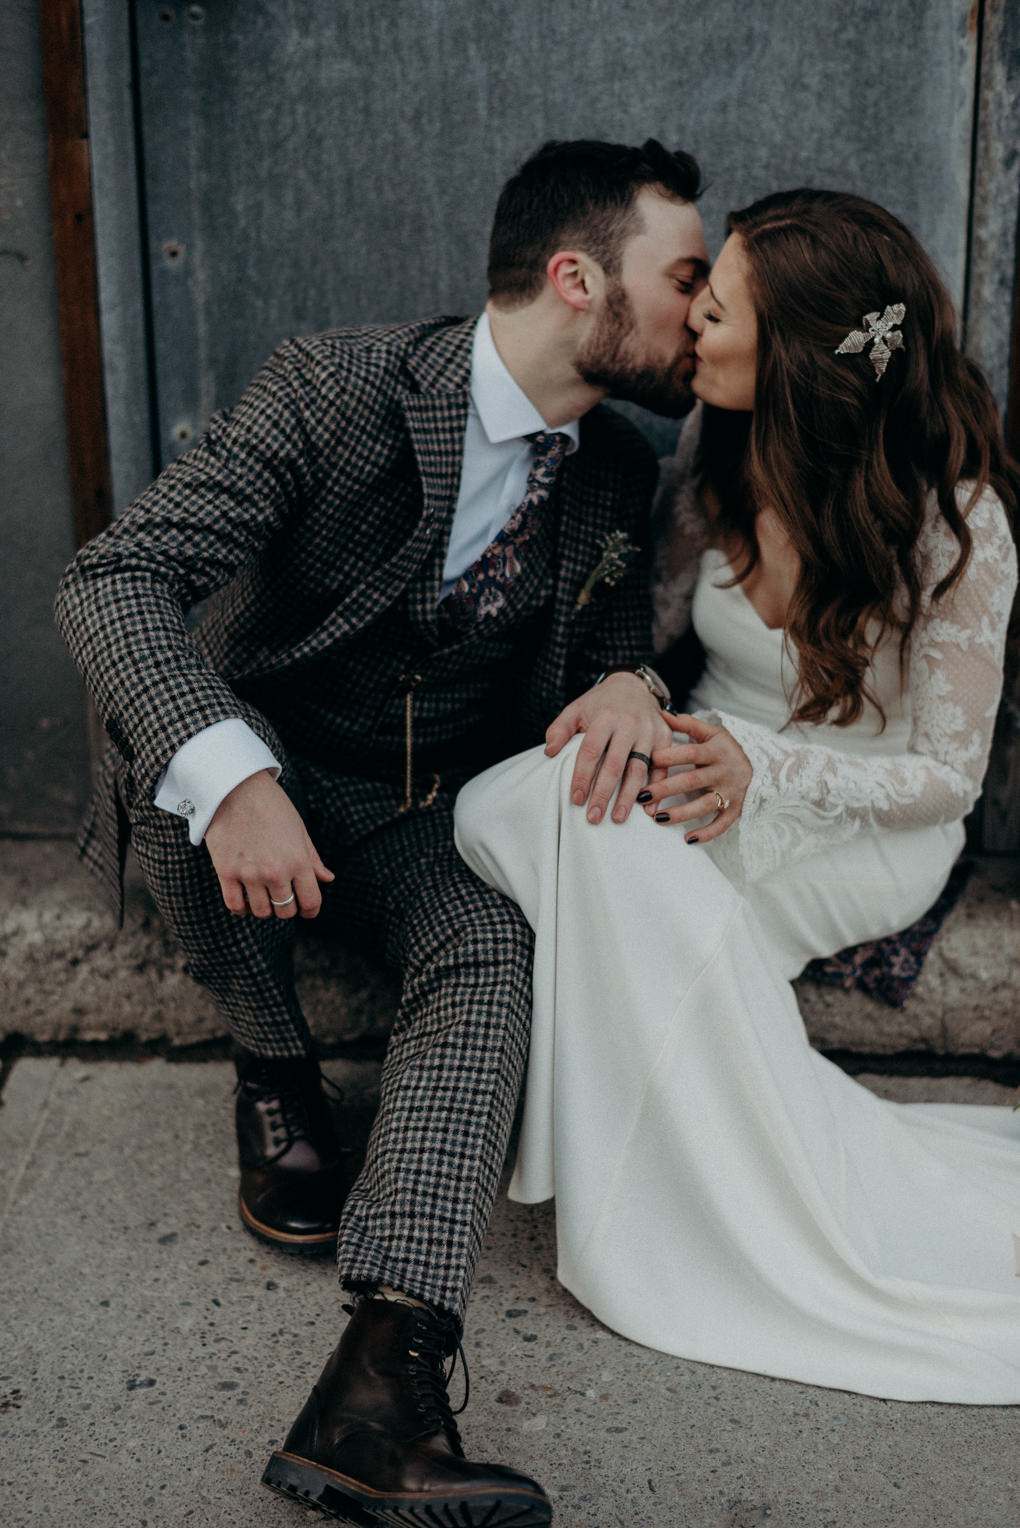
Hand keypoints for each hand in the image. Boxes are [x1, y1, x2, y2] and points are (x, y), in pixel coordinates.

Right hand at [204, 770, 334, 917]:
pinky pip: (235, 906)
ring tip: (264, 896)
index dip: (311, 910)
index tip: (306, 908)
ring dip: (265, 908)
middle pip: (286, 911)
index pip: (311, 902)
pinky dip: (242, 908)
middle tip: (283, 896)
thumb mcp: (299, 830)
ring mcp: (250, 874)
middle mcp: (276, 872)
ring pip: (261, 912)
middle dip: (288, 908)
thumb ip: (313, 859)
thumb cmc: (272, 806)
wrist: (236, 787)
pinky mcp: (226, 872)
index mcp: (299, 861)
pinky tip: (245, 899)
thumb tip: (328, 879)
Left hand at [544, 673, 672, 823]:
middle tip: (594, 817)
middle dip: (604, 793)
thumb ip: (560, 729)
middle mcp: (629, 724)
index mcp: (605, 717)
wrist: (634, 686)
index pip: (591, 751)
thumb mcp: (576, 709)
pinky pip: (661, 767)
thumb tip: (549, 752)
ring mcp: (649, 731)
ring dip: (628, 796)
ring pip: (639, 769)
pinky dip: (656, 788)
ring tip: (617, 818)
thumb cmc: (601, 703)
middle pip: (615, 764)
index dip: (582, 776)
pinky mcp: (664, 737)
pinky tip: (648, 809)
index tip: (576, 799)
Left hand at [641, 712, 750, 842]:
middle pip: (692, 781)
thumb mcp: (712, 733)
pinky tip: (688, 839)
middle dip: (665, 789)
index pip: (691, 753)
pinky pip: (721, 824)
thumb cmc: (726, 749)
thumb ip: (688, 724)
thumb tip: (663, 714)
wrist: (762, 765)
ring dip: (681, 813)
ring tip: (657, 818)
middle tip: (642, 795)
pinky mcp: (735, 810)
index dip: (670, 756)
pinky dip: (707, 833)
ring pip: (704, 805)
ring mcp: (731, 793)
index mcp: (717, 751)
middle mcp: (724, 772)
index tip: (649, 760)